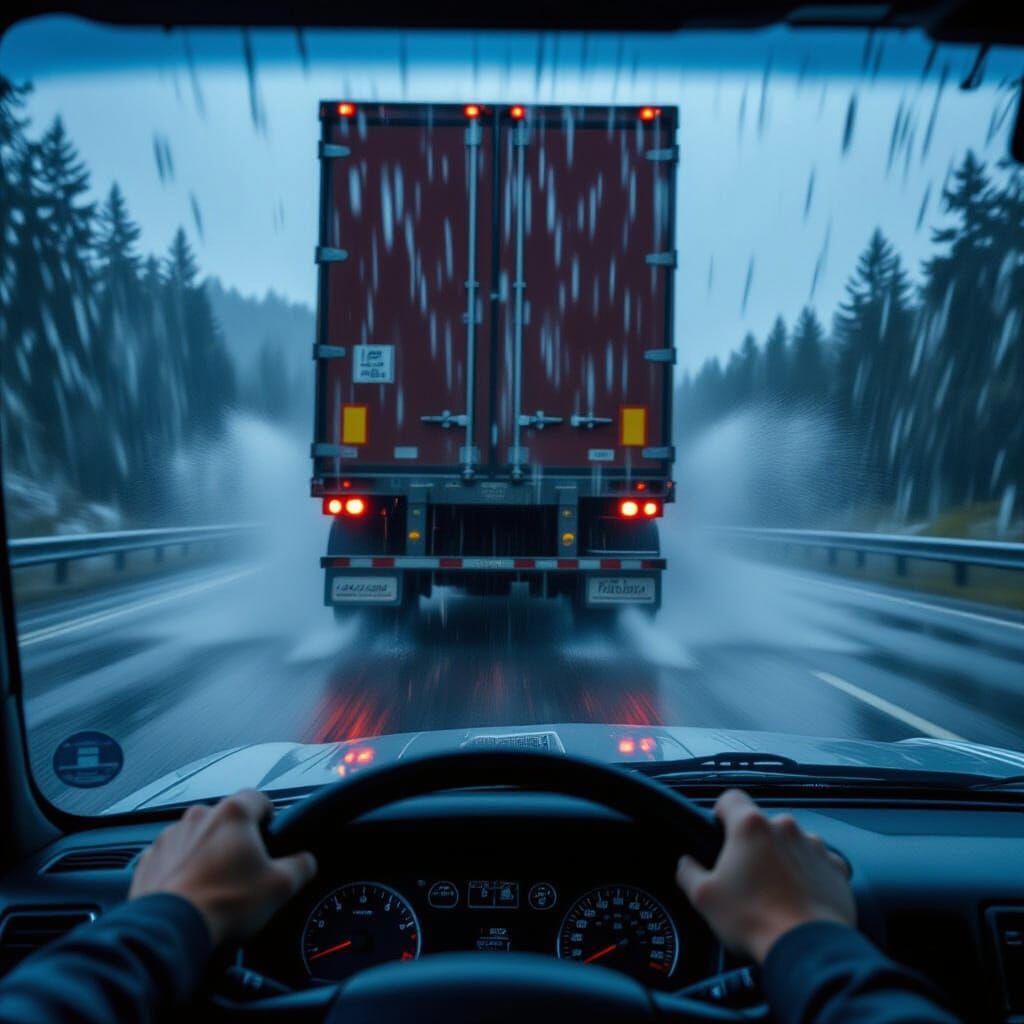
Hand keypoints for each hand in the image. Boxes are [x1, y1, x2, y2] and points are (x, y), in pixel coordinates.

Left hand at [129, 789, 316, 945]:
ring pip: (197, 837)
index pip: (259, 798)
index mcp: (233, 814)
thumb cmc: (227, 903)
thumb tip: (306, 862)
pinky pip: (172, 858)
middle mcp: (199, 816)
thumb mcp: (280, 887)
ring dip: (207, 852)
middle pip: (227, 819)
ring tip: (214, 886)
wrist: (169, 931)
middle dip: (236, 839)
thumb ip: (301, 866)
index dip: (269, 817)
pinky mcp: (147, 860)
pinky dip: (181, 870)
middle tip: (244, 870)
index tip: (270, 839)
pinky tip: (189, 894)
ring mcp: (169, 837)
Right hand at [676, 789, 853, 963]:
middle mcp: (785, 828)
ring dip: (782, 858)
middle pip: (762, 825)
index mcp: (751, 827)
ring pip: (791, 842)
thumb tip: (686, 864)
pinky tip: (801, 896)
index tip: (720, 832)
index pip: (731, 798)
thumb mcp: (704, 897)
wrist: (807, 948)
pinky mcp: (836, 867)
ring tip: (776, 891)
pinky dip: (810, 874)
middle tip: (746, 875)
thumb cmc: (754, 919)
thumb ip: (689, 872)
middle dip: (754, 844)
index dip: (722, 813)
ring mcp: (814, 846)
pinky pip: (819, 862)